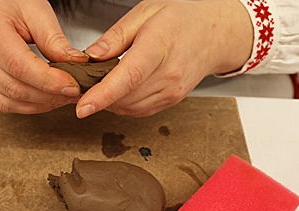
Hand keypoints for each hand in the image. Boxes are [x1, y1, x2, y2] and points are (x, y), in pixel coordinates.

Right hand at [0, 0, 88, 113]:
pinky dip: (27, 107)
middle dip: (48, 95)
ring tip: (63, 97)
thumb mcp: (37, 12)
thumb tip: (76, 64)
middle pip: (13, 87)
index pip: (19, 65)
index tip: (72, 85)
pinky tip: (45, 100)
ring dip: (40, 104)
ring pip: (8, 101)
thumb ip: (55, 41)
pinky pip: (3, 104)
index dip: (48, 80)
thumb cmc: (11, 4)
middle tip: (73, 92)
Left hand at [77, 0, 252, 117]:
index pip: (128, 77)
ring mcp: (172, 91)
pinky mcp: (171, 100)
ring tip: (99, 86)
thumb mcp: (145, 13)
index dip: (103, 95)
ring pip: (130, 108)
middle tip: (81, 86)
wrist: (216, 34)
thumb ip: (116, 36)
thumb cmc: (182, 18)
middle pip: (125, 97)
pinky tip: (118, 91)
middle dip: (98, 97)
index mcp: (159, 47)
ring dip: (110, 102)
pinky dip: (123, 104)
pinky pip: (140, 110)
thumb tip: (91, 56)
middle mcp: (169, 75)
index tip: (83, 106)